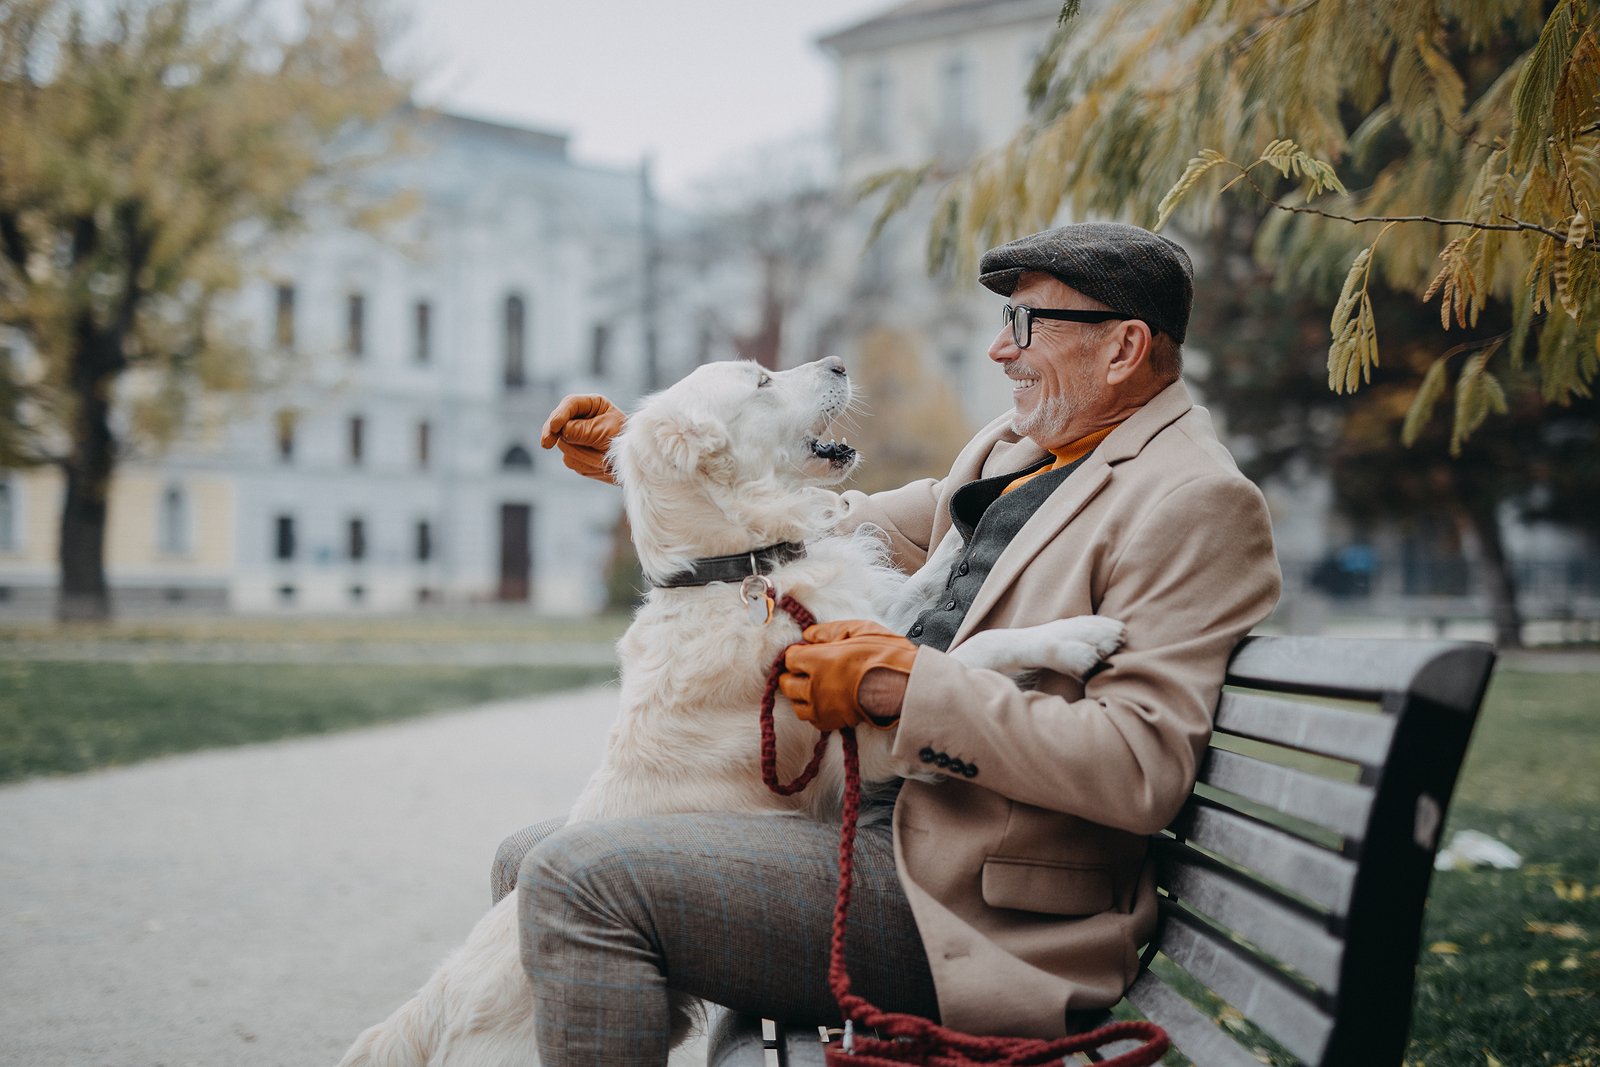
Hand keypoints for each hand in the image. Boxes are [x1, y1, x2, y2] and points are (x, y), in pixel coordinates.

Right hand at [539, 395, 624, 483]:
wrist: (634, 465)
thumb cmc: (624, 441)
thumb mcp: (605, 431)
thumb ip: (583, 430)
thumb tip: (561, 431)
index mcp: (592, 405)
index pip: (570, 404)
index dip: (559, 415)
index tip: (553, 427)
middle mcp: (582, 419)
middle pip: (559, 425)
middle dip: (559, 435)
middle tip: (546, 444)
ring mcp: (577, 438)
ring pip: (564, 446)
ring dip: (582, 454)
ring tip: (602, 456)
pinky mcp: (577, 454)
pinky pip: (571, 460)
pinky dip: (585, 464)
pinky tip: (599, 464)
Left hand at [778, 620, 917, 731]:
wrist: (905, 686)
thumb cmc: (886, 656)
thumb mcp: (858, 630)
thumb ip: (828, 631)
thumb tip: (809, 635)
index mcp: (817, 661)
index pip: (789, 658)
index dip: (798, 653)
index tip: (808, 651)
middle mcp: (814, 686)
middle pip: (787, 683)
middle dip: (794, 674)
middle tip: (807, 669)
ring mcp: (822, 707)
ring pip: (796, 704)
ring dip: (801, 694)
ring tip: (814, 686)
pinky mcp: (833, 723)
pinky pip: (812, 719)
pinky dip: (814, 711)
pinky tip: (825, 701)